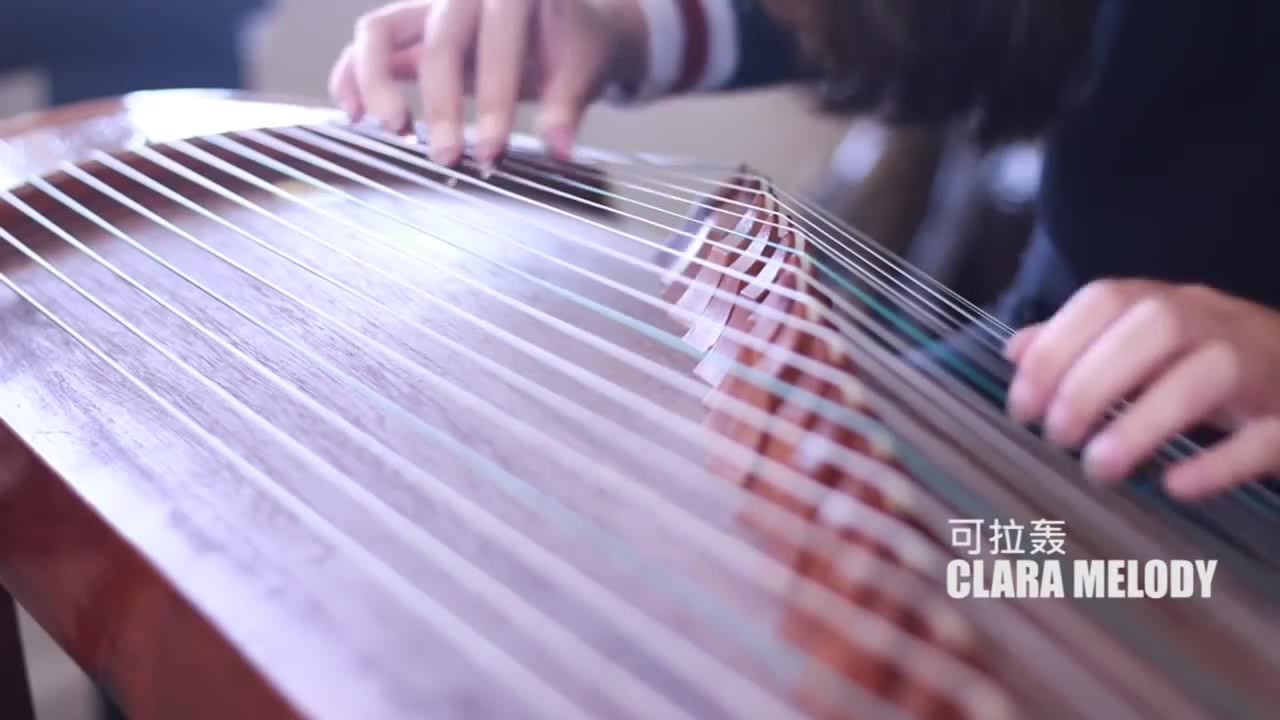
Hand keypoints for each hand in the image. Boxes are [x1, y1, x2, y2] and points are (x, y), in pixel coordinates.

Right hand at [328, 0, 648, 164]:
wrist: (560, 27)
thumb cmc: (570, 47)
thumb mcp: (581, 71)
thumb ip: (567, 107)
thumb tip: (560, 148)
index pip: (499, 38)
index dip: (494, 97)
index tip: (494, 151)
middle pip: (440, 41)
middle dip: (441, 104)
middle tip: (447, 156)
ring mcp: (427, 7)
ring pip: (380, 31)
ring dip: (379, 83)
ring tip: (395, 130)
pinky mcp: (406, 30)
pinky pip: (366, 45)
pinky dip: (352, 77)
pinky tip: (356, 115)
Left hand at [1003, 280, 1279, 498]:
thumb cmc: (1210, 360)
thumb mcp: (1144, 344)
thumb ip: (1080, 343)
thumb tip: (1016, 350)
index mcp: (1167, 302)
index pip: (1104, 300)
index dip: (1053, 351)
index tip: (1022, 409)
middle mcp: (1214, 321)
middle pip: (1154, 328)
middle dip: (1090, 384)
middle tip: (1057, 439)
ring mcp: (1262, 365)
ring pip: (1209, 374)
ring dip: (1143, 422)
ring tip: (1099, 469)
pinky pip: (1264, 436)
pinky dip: (1217, 463)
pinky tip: (1175, 486)